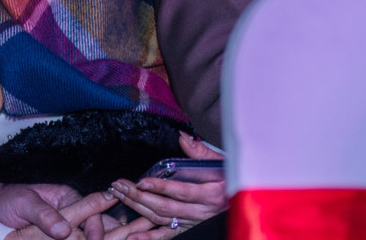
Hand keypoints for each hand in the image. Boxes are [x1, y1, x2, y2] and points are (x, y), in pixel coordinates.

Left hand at [0, 182, 116, 239]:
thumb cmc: (9, 200)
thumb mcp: (24, 203)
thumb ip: (43, 215)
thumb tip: (64, 231)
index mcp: (67, 196)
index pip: (89, 212)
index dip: (95, 227)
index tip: (94, 239)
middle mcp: (70, 211)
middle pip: (94, 225)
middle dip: (101, 236)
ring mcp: (66, 226)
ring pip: (86, 235)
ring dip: (93, 238)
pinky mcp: (59, 237)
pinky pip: (74, 239)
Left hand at [111, 133, 226, 232]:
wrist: (247, 200)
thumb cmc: (234, 179)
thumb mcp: (223, 163)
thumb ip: (201, 152)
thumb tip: (181, 136)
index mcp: (212, 194)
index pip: (182, 192)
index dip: (161, 188)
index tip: (141, 181)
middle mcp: (202, 212)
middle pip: (166, 206)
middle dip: (139, 196)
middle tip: (118, 185)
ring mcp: (195, 223)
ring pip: (162, 218)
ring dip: (138, 208)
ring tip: (119, 196)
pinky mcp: (190, 229)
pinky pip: (168, 235)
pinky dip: (150, 237)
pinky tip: (133, 236)